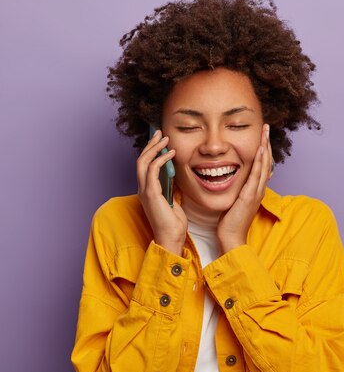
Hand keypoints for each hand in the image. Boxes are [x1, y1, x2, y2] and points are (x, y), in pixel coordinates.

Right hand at [137, 129, 187, 255]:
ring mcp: (144, 190)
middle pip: (141, 160)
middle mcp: (142, 188)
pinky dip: (160, 159)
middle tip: (160, 133)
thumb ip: (171, 188)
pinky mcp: (151, 193)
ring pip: (143, 162)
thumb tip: (175, 176)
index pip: (145, 165)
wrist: (171, 237)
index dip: (150, 151)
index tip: (160, 141)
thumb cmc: (173, 223)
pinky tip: (170, 153)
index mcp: (147, 190)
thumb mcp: (173, 200)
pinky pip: (152, 170)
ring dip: (154, 148)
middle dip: (150, 144)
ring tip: (165, 139)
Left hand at [217, 124, 271, 252]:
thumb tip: (236, 181)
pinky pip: (257, 175)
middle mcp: (258, 189)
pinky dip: (260, 161)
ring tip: (265, 132)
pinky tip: (260, 150)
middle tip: (266, 127)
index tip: (261, 136)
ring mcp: (256, 192)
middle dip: (266, 143)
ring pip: (264, 165)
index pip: (262, 165)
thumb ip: (237, 190)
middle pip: (266, 161)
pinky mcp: (250, 196)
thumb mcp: (235, 202)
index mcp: (255, 190)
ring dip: (265, 147)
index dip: (263, 149)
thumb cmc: (230, 222)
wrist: (231, 238)